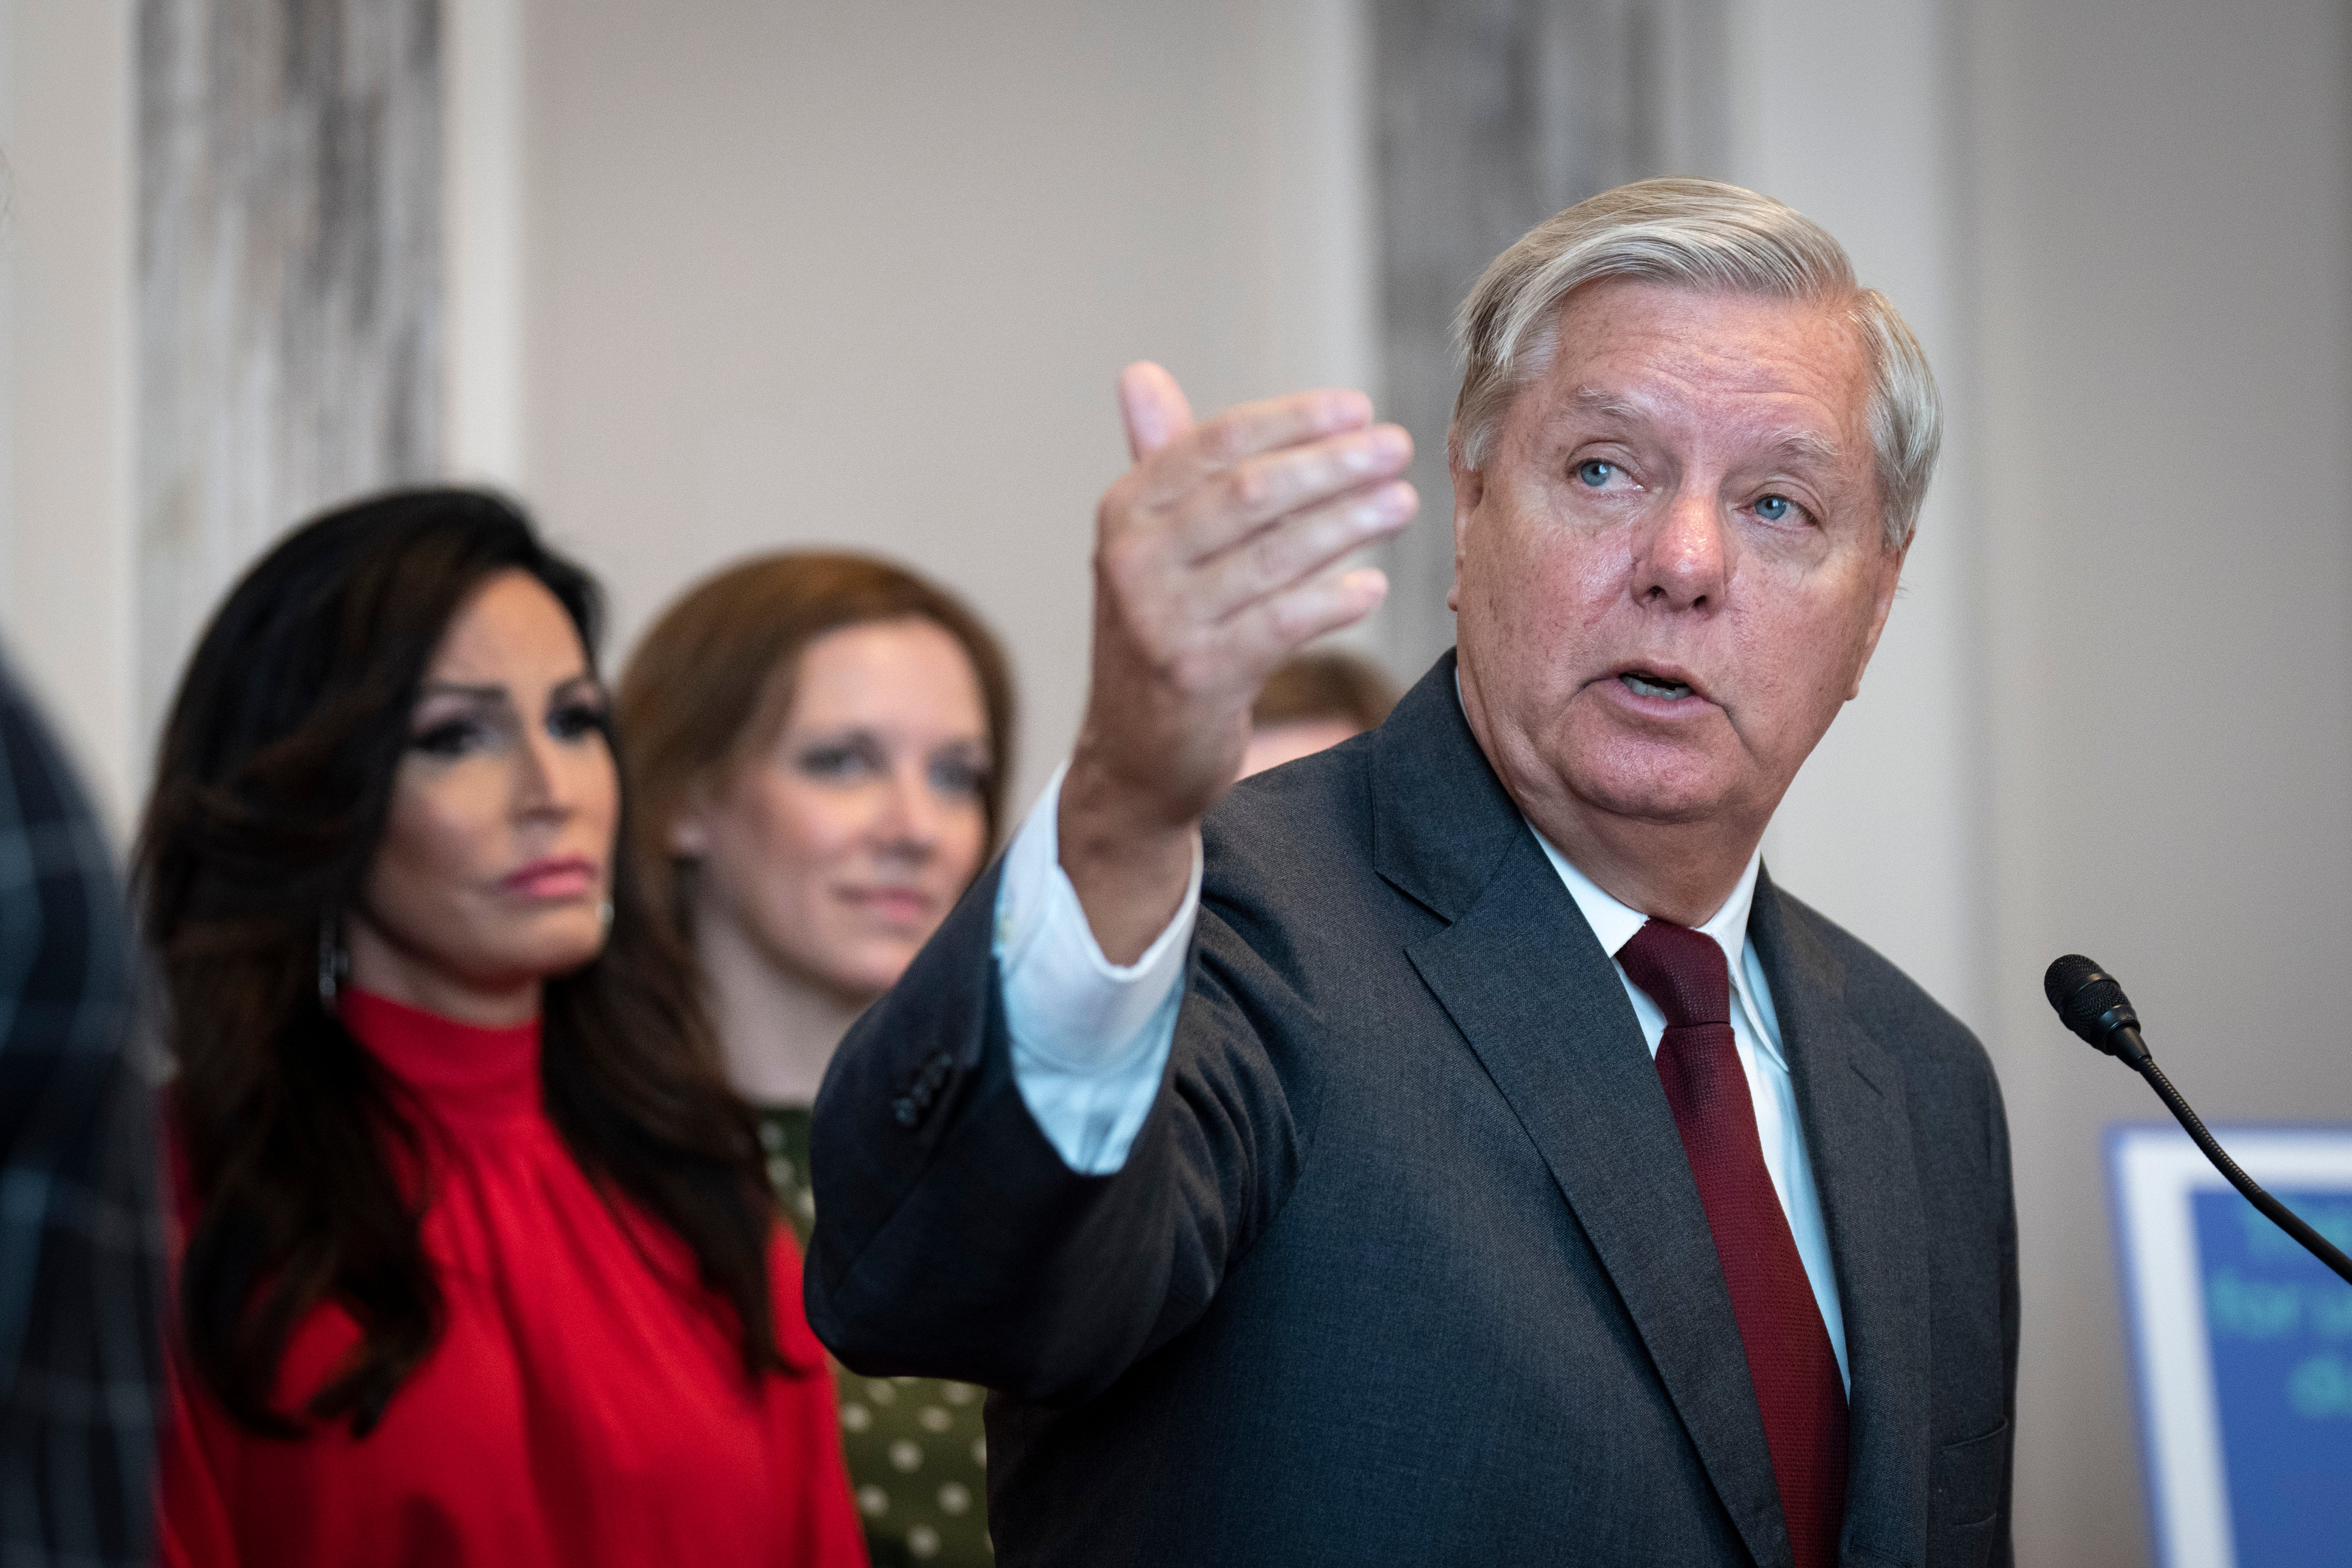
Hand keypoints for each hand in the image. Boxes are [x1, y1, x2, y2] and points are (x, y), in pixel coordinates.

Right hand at [1060, 362, 1416, 960]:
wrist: (1134, 756)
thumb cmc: (1160, 632)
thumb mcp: (1145, 546)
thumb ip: (1157, 462)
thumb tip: (1139, 374)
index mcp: (1125, 512)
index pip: (1217, 443)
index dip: (1293, 421)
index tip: (1358, 409)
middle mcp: (1134, 560)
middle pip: (1252, 492)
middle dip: (1334, 465)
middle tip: (1398, 449)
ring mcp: (1163, 621)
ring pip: (1276, 555)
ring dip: (1349, 524)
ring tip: (1404, 505)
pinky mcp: (1199, 676)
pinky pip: (1283, 624)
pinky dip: (1334, 602)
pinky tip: (1375, 588)